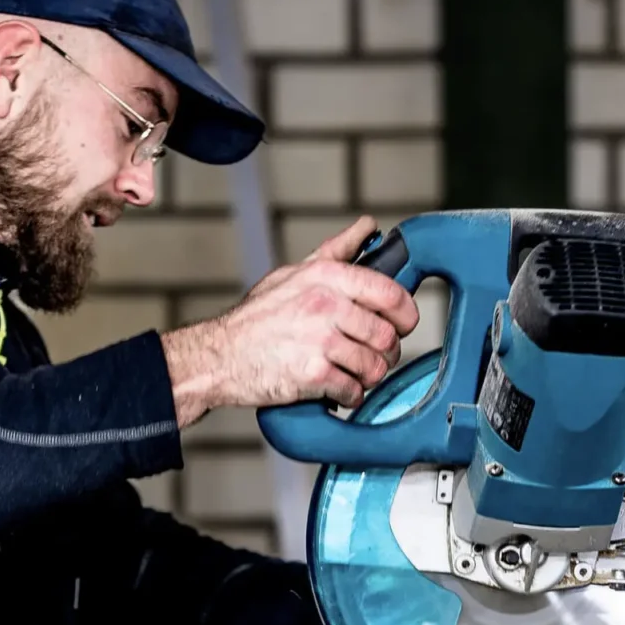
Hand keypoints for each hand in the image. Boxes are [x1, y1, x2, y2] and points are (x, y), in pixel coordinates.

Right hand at [160, 215, 421, 427]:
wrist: (219, 356)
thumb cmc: (256, 319)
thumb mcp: (294, 274)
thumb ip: (335, 252)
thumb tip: (366, 228)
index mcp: (326, 277)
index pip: (390, 293)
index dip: (406, 315)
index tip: (402, 325)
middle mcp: (325, 305)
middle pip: (387, 336)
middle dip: (385, 353)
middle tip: (372, 356)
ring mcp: (320, 340)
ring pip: (374, 367)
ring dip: (368, 377)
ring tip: (350, 373)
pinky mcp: (313, 375)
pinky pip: (354, 391)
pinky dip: (349, 396)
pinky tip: (335, 389)